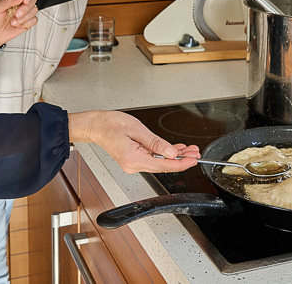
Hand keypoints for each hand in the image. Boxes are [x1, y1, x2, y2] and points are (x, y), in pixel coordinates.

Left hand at [0, 0, 38, 47]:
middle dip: (26, 8)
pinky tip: (17, 24)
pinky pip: (34, 20)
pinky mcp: (27, 21)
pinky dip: (26, 23)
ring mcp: (24, 11)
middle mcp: (19, 2)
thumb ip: (8, 0)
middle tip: (17, 14)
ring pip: (34, 10)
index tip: (25, 0)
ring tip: (13, 21)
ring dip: (24, 18)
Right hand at [68, 111, 200, 173]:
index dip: (181, 164)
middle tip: (195, 153)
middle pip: (163, 166)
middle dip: (181, 160)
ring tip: (189, 150)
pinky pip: (153, 160)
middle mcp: (133, 165)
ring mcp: (133, 164)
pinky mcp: (133, 160)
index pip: (163, 166)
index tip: (193, 160)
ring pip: (159, 163)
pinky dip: (164, 155)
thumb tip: (171, 152)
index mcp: (134, 159)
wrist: (96, 126)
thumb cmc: (111, 124)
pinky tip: (174, 150)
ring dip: (174, 157)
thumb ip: (156, 143)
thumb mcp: (137, 129)